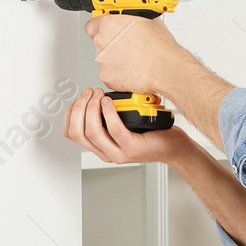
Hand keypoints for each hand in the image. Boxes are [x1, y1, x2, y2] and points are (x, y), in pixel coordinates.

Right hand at [62, 87, 194, 165]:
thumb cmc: (151, 134)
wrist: (173, 146)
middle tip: (89, 93)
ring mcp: (118, 153)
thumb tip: (95, 95)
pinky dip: (108, 112)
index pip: (72, 133)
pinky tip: (109, 101)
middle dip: (79, 108)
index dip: (71, 113)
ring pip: (92, 131)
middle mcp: (106, 153)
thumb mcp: (122, 123)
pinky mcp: (131, 148)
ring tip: (98, 95)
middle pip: (77, 132)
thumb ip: (107, 115)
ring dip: (91, 108)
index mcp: (101, 147)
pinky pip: (113, 129)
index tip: (80, 98)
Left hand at [85, 14, 183, 95]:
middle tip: (127, 47)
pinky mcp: (107, 77)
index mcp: (109, 24)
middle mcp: (102, 41)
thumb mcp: (148, 21)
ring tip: (133, 60)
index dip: (100, 28)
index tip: (106, 31)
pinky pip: (110, 75)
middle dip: (111, 45)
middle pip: (99, 42)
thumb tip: (132, 19)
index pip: (92, 25)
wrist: (166, 68)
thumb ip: (132, 19)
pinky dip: (118, 74)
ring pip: (105, 59)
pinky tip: (132, 70)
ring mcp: (103, 61)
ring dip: (115, 60)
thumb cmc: (160, 47)